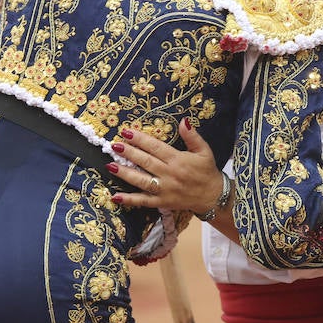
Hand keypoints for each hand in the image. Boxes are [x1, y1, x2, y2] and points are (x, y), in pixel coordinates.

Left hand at [109, 121, 225, 213]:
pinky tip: (115, 196)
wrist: (213, 196)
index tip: (126, 132)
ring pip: (141, 180)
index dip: (140, 139)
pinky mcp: (162, 202)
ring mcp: (164, 190)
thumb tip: (184, 120)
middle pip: (145, 162)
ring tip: (110, 165)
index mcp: (178, 160)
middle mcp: (169, 175)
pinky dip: (129, 200)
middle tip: (114, 145)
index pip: (155, 147)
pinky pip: (143, 201)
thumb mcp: (204, 151)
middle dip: (128, 153)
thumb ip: (192, 136)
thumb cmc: (207, 171)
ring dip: (125, 173)